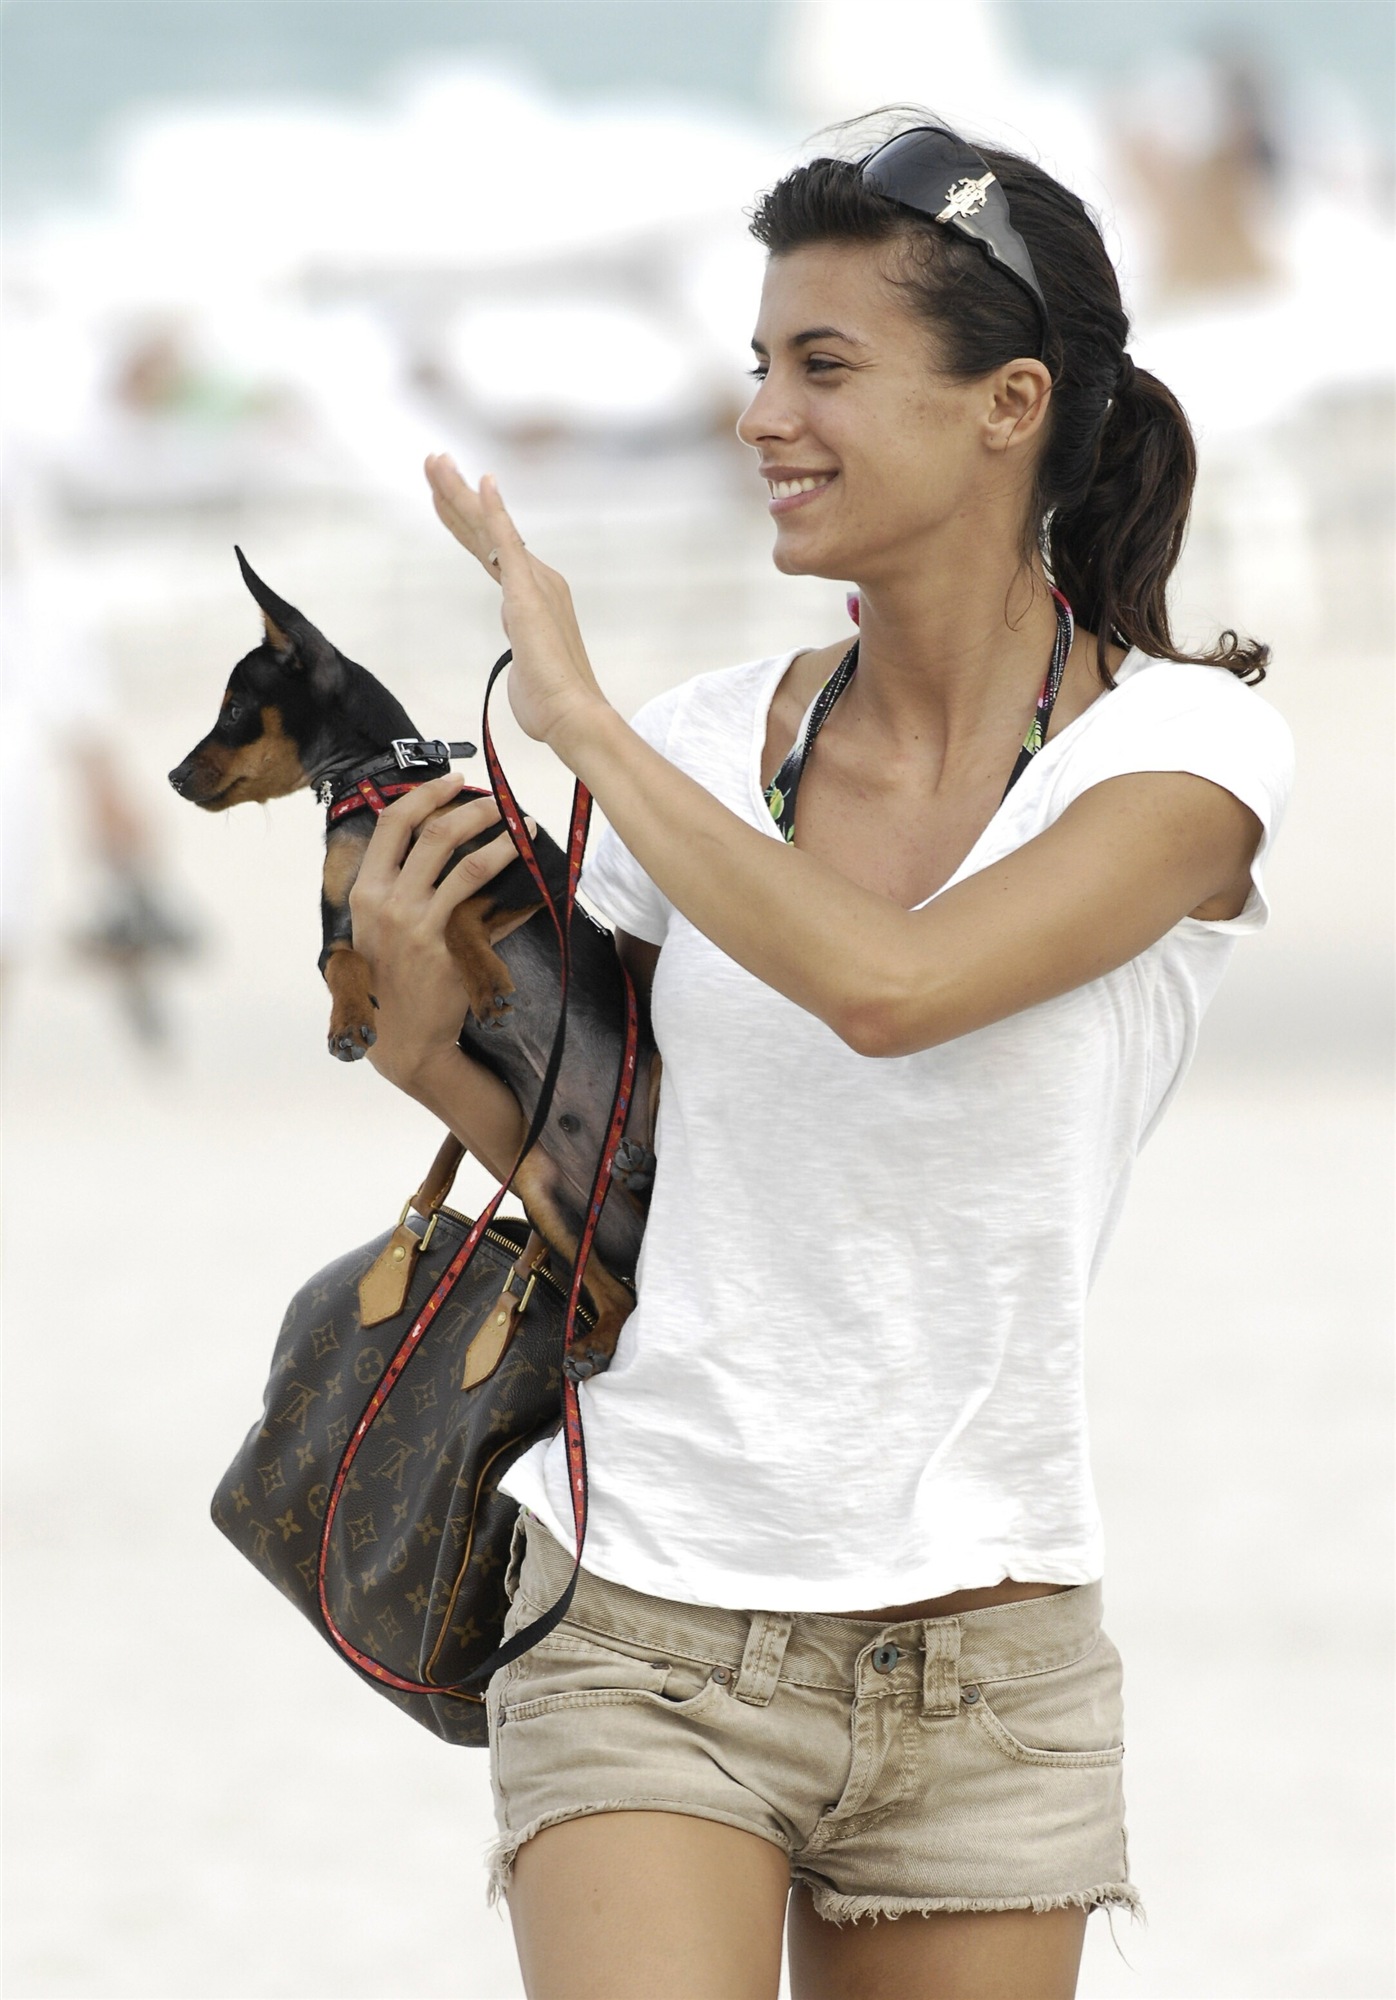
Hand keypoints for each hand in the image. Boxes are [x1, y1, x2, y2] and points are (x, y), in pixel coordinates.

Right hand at [348, 773, 534, 1090]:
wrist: (401, 1040)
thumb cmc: (386, 982)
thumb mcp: (374, 929)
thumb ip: (394, 887)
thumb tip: (436, 845)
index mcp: (366, 891)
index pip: (393, 823)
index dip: (425, 794)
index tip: (454, 781)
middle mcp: (389, 903)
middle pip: (435, 834)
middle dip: (473, 809)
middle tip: (498, 801)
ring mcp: (421, 927)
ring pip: (467, 866)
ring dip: (502, 840)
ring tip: (523, 828)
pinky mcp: (451, 952)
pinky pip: (493, 915)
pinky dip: (520, 898)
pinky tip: (539, 886)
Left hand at [424, 455, 611, 752]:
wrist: (572, 714)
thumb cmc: (550, 701)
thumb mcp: (526, 668)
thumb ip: (521, 654)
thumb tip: (522, 659)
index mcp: (533, 594)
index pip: (490, 549)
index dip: (464, 520)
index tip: (442, 496)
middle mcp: (537, 579)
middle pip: (485, 529)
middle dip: (456, 494)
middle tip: (432, 460)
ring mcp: (534, 581)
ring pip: (488, 528)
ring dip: (460, 493)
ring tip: (435, 462)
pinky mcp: (528, 590)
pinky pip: (507, 542)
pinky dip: (494, 511)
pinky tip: (483, 482)